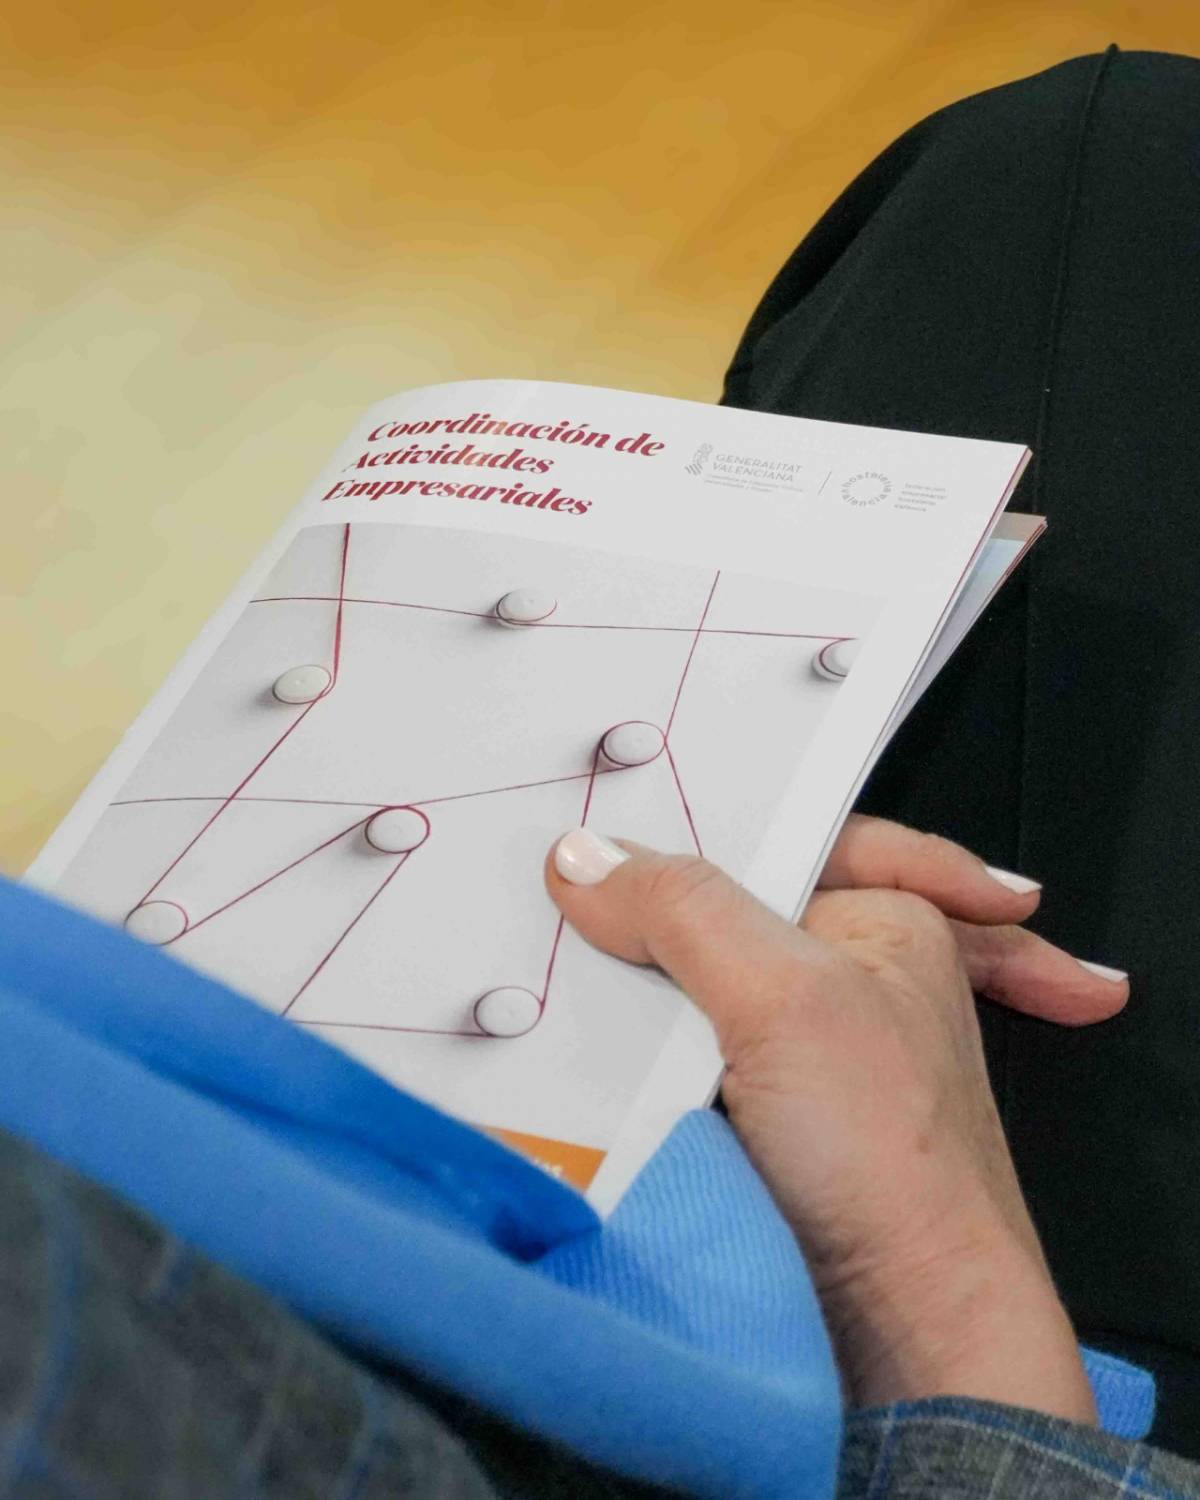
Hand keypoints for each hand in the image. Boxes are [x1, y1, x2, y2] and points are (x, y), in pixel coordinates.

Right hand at [546, 829, 1127, 1420]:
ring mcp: (799, 1050)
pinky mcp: (757, 1115)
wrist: (904, 1334)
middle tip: (564, 893)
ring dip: (632, 994)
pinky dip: (631, 1055)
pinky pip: (673, 1055)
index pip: (792, 831)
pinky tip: (588, 1050)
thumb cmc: (897, 1166)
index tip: (619, 811)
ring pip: (690, 987)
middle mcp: (847, 977)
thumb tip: (588, 858)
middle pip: (723, 909)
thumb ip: (686, 910)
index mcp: (888, 920)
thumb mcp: (785, 999)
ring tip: (560, 971)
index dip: (710, 817)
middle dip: (651, 909)